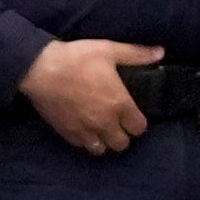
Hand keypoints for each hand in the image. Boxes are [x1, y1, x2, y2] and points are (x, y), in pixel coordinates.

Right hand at [21, 35, 152, 154]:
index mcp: (119, 105)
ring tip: (101, 128)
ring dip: (104, 141)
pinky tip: (84, 128)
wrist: (38, 68)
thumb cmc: (76, 58)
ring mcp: (84, 130)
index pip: (139, 128)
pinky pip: (82, 146)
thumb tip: (161, 52)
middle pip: (122, 144)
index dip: (138, 122)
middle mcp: (104, 122)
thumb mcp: (109, 50)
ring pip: (102, 149)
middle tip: (118, 122)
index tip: (133, 115)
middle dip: (123, 134)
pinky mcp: (66, 133)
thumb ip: (136, 54)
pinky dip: (86, 141)